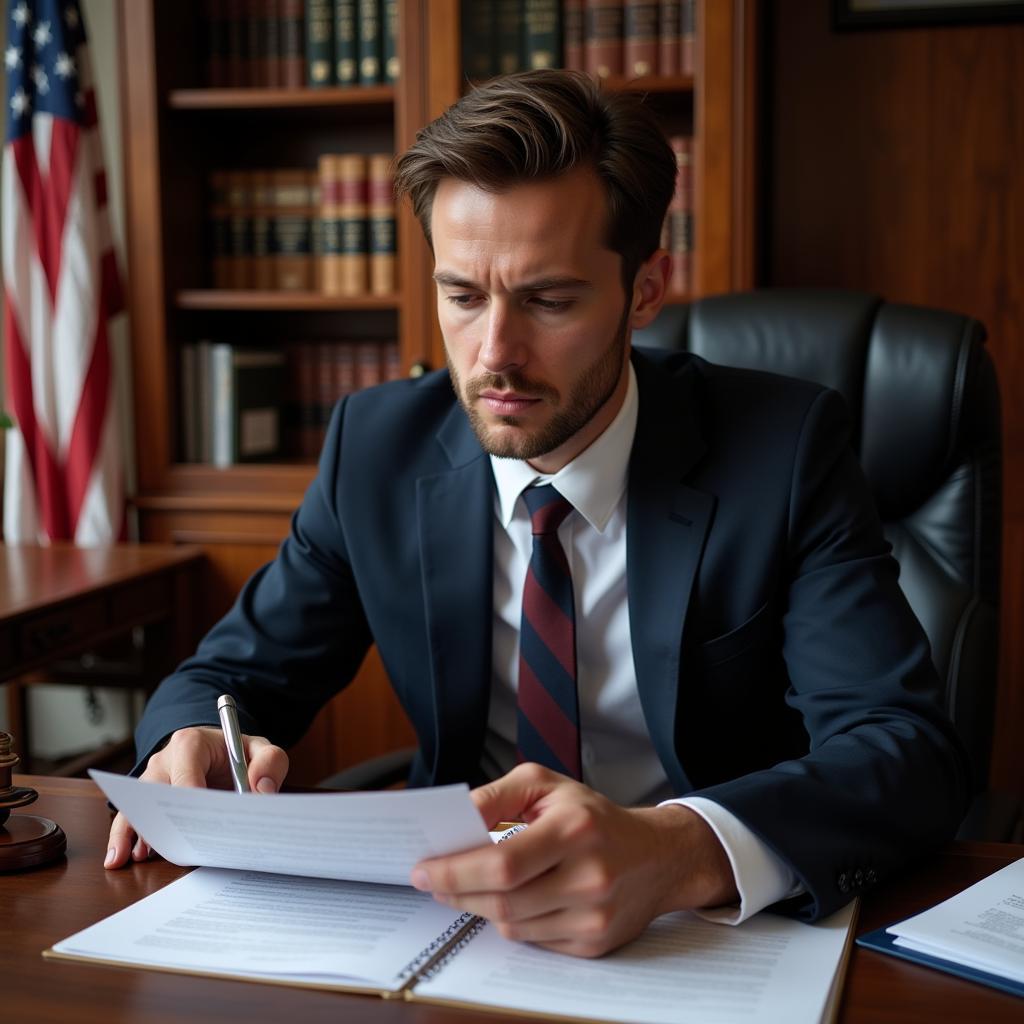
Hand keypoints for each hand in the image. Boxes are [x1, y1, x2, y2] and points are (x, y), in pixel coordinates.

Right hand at [104, 726, 288, 869]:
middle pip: (158, 791)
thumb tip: (262, 791)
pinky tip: (125, 856)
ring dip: (139, 831)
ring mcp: (151, 780)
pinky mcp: (146, 800)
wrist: (217, 751)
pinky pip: (129, 818)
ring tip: (137, 857)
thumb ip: (269, 762)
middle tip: (172, 845)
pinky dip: (125, 837)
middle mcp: (165, 760)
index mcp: (191, 742)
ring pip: (138, 805)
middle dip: (165, 817)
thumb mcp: (259, 749)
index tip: (199, 817)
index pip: (186, 770)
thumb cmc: (236, 752)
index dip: (191, 794)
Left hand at [410, 763, 737, 957]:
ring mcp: (594, 917)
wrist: (657, 856)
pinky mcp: (594, 944)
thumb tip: (455, 819)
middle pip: (503, 901)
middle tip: (433, 880)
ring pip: (513, 926)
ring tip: (465, 887)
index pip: (503, 863)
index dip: (456, 871)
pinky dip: (512, 922)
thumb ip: (496, 796)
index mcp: (576, 829)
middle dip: (457, 892)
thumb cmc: (593, 816)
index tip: (424, 868)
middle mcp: (590, 877)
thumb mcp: (546, 785)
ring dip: (480, 908)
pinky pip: (533, 941)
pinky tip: (509, 900)